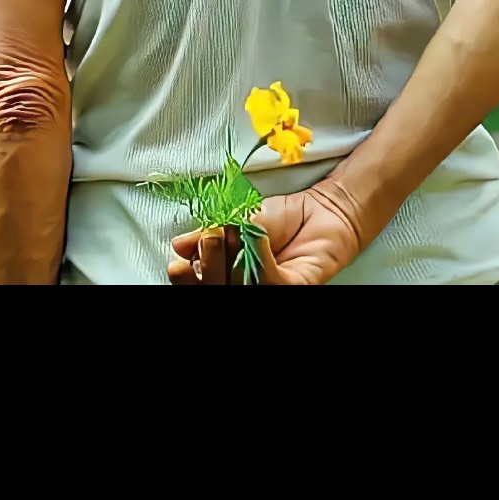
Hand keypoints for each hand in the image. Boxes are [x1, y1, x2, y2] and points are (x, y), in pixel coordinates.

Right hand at [167, 183, 364, 287]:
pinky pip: (270, 283)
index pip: (199, 283)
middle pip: (215, 290)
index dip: (186, 279)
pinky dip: (260, 259)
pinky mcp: (294, 288)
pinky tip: (256, 237)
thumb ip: (207, 234)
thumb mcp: (235, 222)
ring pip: (240, 289)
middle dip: (208, 266)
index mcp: (226, 273)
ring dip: (231, 261)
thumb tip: (179, 244)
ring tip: (230, 233)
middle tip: (210, 238)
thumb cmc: (280, 219)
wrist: (320, 209)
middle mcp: (245, 286)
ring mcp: (270, 289)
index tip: (177, 263)